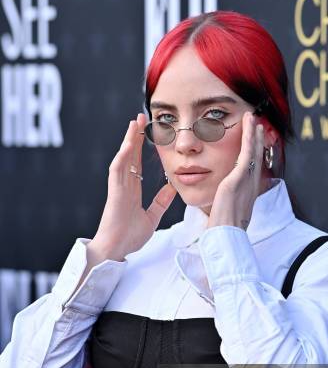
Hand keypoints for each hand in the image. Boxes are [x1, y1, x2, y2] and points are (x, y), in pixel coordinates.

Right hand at [89, 113, 176, 260]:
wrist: (116, 249)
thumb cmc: (129, 236)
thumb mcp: (152, 217)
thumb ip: (161, 202)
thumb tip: (173, 188)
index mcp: (132, 190)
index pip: (137, 163)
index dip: (141, 147)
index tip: (148, 132)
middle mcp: (124, 185)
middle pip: (130, 155)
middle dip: (135, 136)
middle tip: (141, 117)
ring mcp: (118, 188)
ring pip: (123, 158)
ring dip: (128, 140)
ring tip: (134, 122)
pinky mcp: (115, 193)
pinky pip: (117, 172)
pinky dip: (122, 157)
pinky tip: (127, 144)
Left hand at [206, 111, 263, 230]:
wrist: (226, 234)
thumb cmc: (225, 228)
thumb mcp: (227, 212)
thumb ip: (226, 203)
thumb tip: (221, 203)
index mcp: (248, 192)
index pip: (253, 168)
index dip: (255, 153)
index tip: (255, 142)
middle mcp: (251, 184)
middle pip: (257, 156)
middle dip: (258, 140)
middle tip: (258, 125)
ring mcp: (247, 180)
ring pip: (254, 151)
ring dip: (254, 133)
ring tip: (253, 119)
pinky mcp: (239, 177)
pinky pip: (247, 153)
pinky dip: (249, 137)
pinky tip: (250, 125)